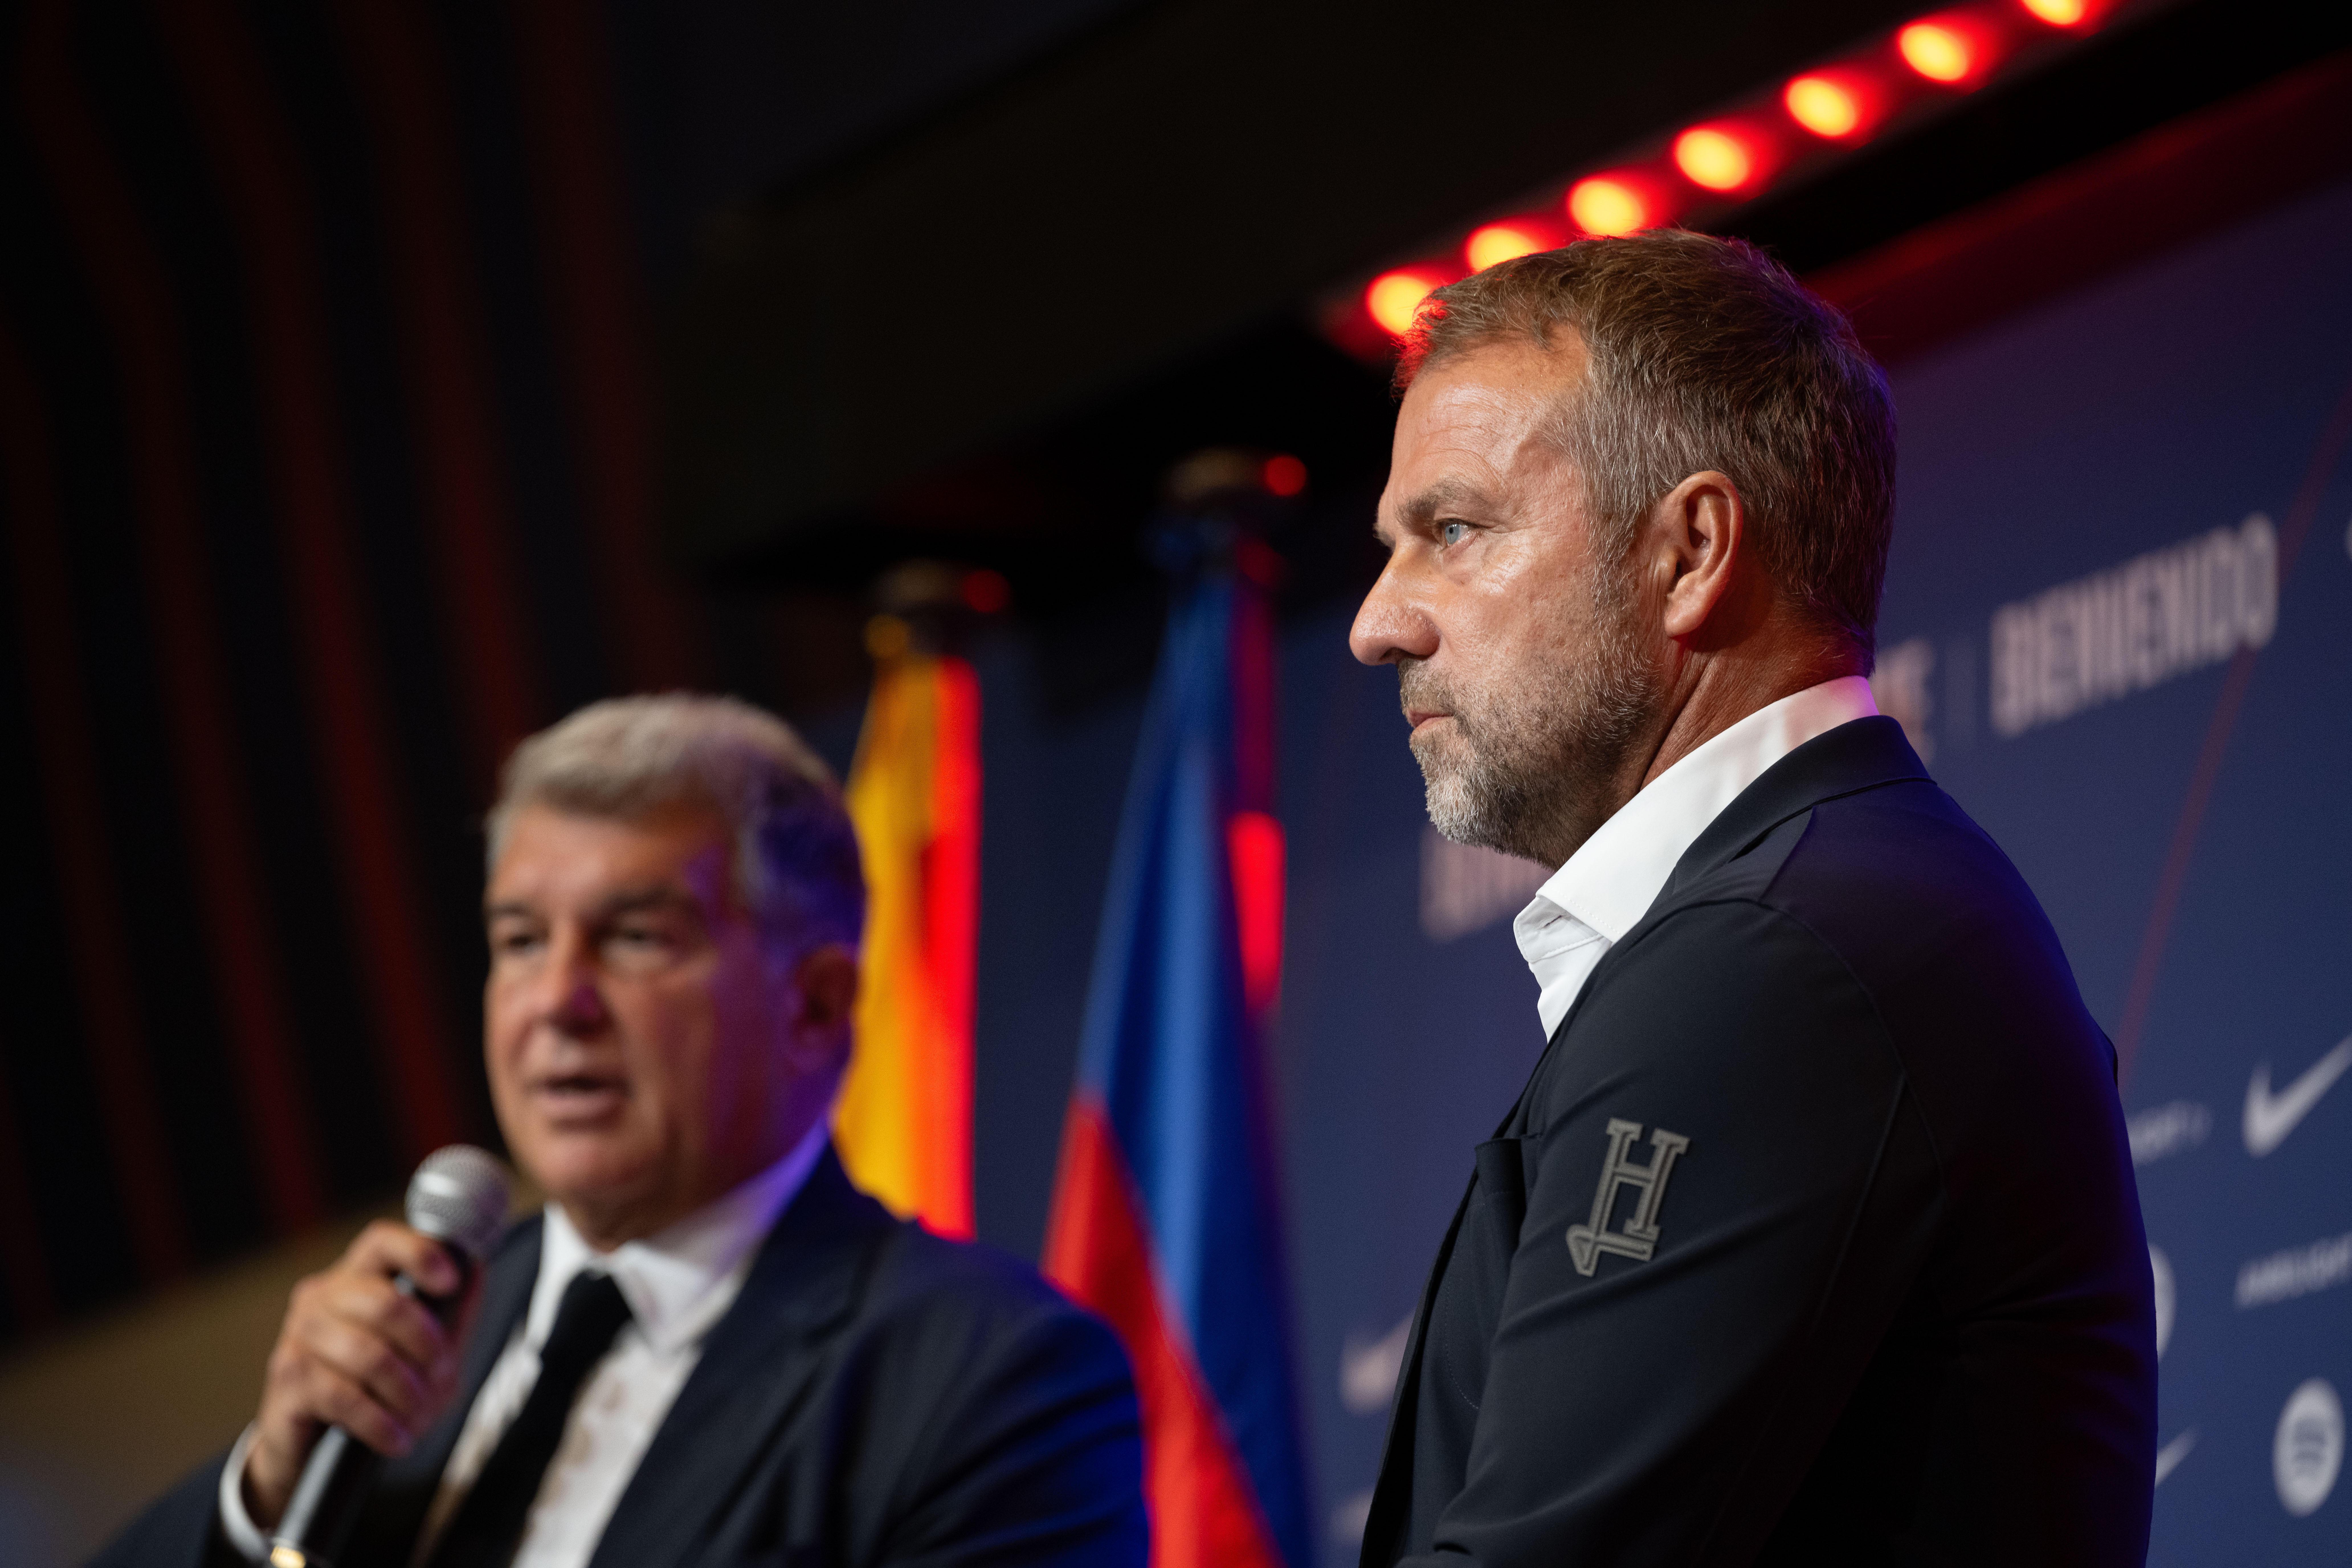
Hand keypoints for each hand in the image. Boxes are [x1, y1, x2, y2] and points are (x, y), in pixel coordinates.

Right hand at [241, 1221, 481, 1528]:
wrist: (312, 1446)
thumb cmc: (376, 1386)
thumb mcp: (423, 1348)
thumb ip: (450, 1311)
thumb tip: (476, 1269)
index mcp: (355, 1275)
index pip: (382, 1241)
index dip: (419, 1255)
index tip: (450, 1283)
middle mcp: (320, 1297)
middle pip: (385, 1303)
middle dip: (427, 1347)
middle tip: (443, 1381)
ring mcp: (298, 1336)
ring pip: (368, 1355)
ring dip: (406, 1393)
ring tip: (420, 1417)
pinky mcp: (287, 1380)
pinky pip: (344, 1397)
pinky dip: (380, 1423)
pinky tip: (397, 1439)